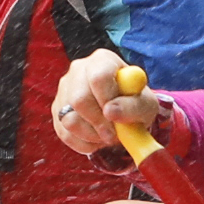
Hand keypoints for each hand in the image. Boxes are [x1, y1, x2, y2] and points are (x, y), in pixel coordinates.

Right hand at [51, 50, 173, 160]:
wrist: (122, 113)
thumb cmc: (135, 103)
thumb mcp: (145, 105)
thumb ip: (134, 106)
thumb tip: (111, 111)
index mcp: (102, 60)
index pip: (99, 77)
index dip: (107, 100)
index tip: (116, 117)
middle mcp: (78, 70)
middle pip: (79, 99)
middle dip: (98, 122)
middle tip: (113, 135)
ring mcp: (64, 90)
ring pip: (69, 118)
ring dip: (92, 135)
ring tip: (108, 135)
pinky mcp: (57, 110)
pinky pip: (64, 133)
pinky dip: (83, 143)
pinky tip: (97, 139)